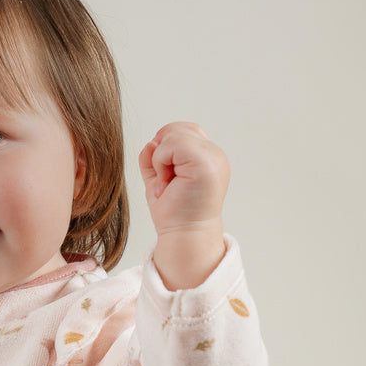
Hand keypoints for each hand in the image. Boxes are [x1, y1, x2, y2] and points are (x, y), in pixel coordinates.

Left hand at [139, 123, 227, 289]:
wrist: (184, 236)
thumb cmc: (173, 213)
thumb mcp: (158, 179)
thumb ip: (154, 158)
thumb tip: (150, 143)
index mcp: (207, 157)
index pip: (182, 131)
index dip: (165, 149)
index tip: (166, 177)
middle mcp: (214, 154)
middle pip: (176, 129)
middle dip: (161, 152)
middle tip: (166, 181)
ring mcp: (212, 157)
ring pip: (173, 134)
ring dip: (160, 159)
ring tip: (168, 183)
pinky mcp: (205, 162)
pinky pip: (172, 143)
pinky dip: (161, 162)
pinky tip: (167, 183)